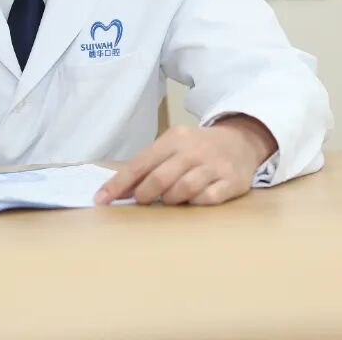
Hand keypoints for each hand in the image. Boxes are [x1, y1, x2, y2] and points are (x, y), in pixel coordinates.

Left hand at [94, 115, 276, 205]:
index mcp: (174, 138)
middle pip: (160, 178)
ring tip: (170, 199)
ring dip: (171, 200)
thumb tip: (116, 191)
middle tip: (142, 201)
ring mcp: (214, 166)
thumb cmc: (197, 148)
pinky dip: (195, 204)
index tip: (101, 199)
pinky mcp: (232, 181)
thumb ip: (148, 165)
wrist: (241, 141)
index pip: (140, 163)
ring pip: (183, 190)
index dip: (119, 183)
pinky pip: (207, 199)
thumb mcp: (173, 146)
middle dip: (145, 195)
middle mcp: (194, 150)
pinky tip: (194, 200)